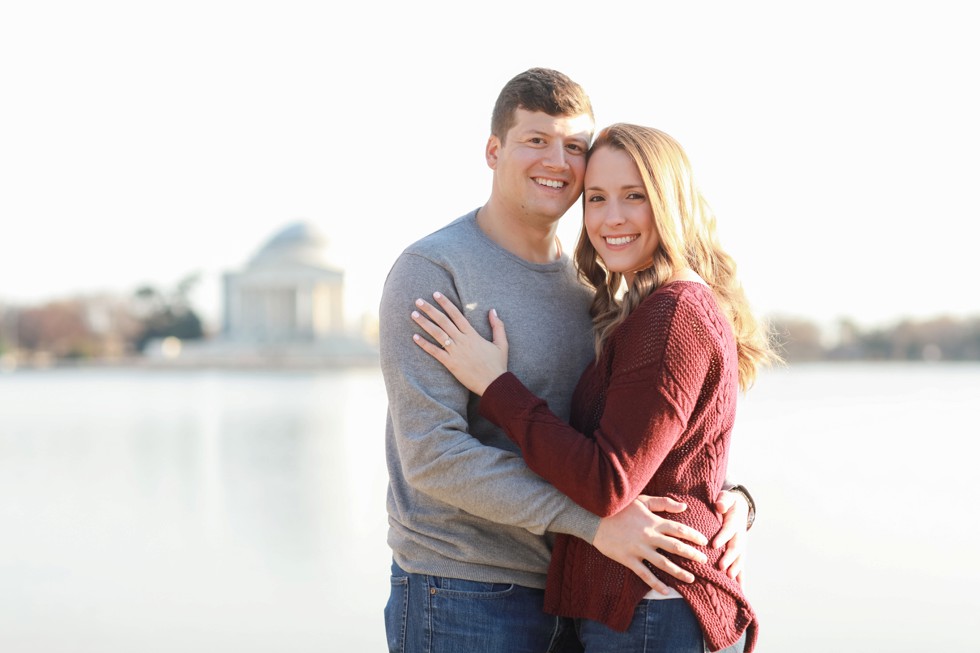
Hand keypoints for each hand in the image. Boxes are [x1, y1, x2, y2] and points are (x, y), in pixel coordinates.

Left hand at [411, 291, 508, 395]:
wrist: (494, 384)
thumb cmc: (498, 365)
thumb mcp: (502, 343)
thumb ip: (497, 326)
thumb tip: (493, 310)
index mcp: (473, 334)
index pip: (456, 315)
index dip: (446, 303)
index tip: (436, 294)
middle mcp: (462, 340)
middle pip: (443, 321)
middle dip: (430, 309)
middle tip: (418, 300)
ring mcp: (455, 352)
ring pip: (437, 334)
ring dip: (424, 323)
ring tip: (413, 314)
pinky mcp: (450, 363)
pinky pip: (435, 352)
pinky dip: (424, 344)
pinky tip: (414, 337)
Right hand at [592, 496, 707, 593]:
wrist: (594, 519)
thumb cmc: (619, 508)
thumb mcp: (641, 501)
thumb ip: (663, 503)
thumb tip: (684, 506)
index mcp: (653, 522)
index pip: (679, 529)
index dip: (694, 536)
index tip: (704, 542)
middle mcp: (649, 536)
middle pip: (675, 547)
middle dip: (692, 555)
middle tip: (704, 561)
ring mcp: (639, 549)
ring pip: (663, 563)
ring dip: (679, 572)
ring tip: (691, 579)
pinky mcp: (628, 559)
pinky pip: (644, 574)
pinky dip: (656, 583)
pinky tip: (666, 591)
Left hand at [713, 490, 748, 584]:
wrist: (738, 507)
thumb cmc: (726, 503)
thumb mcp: (725, 498)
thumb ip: (723, 500)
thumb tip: (719, 505)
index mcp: (734, 521)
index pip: (729, 529)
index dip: (723, 537)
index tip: (714, 545)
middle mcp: (739, 535)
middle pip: (736, 547)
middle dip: (729, 558)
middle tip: (721, 567)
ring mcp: (741, 545)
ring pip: (740, 558)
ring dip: (736, 569)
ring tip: (729, 579)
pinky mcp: (739, 553)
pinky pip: (741, 567)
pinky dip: (741, 579)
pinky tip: (740, 591)